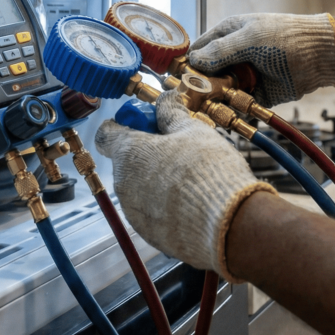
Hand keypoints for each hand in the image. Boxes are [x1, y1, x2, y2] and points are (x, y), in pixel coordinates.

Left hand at [95, 89, 274, 278]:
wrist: (227, 223)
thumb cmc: (208, 171)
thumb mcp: (193, 130)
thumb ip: (172, 114)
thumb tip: (166, 100)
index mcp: (128, 154)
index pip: (107, 133)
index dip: (126, 123)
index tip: (149, 122)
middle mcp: (123, 184)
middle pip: (127, 160)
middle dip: (148, 151)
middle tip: (179, 146)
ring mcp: (134, 213)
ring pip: (139, 187)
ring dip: (157, 178)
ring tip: (192, 175)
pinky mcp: (149, 234)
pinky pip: (152, 212)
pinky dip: (166, 204)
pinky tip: (193, 199)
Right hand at [188, 12, 334, 106]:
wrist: (319, 55)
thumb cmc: (284, 37)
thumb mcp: (249, 39)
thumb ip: (220, 51)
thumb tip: (193, 61)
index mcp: (228, 34)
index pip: (199, 50)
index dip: (188, 64)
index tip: (179, 79)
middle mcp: (234, 55)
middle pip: (207, 74)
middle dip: (200, 86)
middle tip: (192, 98)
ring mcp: (245, 75)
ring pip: (221, 91)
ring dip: (215, 100)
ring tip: (208, 109)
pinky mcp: (257, 94)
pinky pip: (238, 104)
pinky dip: (232, 110)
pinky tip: (225, 115)